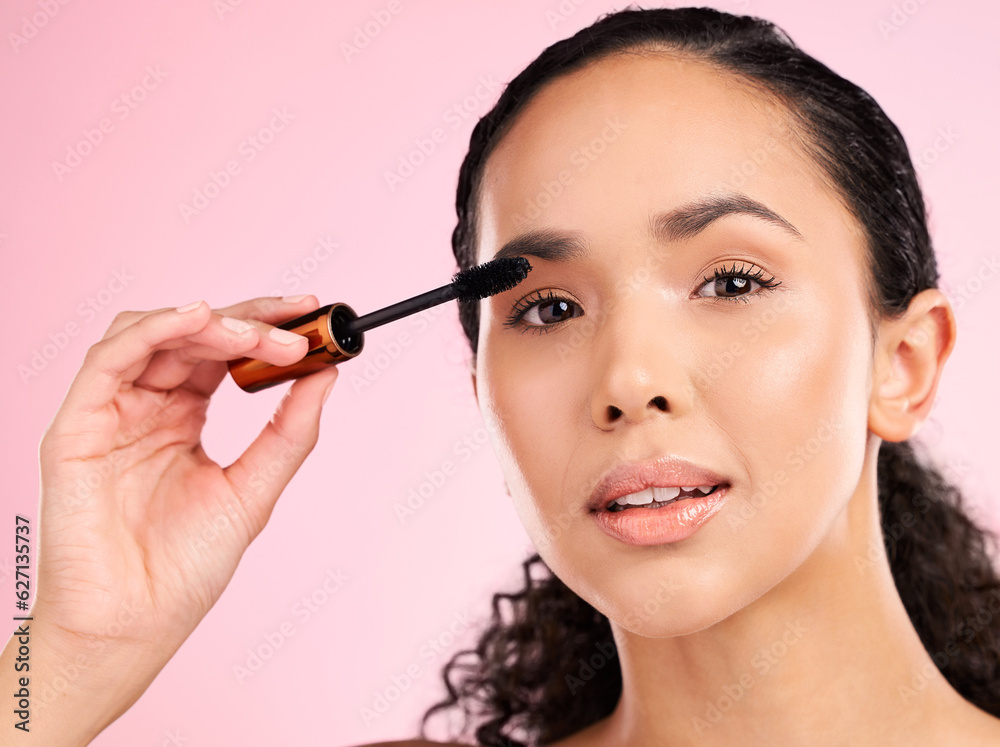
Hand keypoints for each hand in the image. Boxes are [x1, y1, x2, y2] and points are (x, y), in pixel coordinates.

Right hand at [32, 296, 339, 665]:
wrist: (137, 623)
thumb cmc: (185, 568)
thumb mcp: (253, 489)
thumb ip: (288, 432)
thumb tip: (326, 376)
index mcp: (183, 418)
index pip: (222, 352)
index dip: (264, 327)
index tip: (310, 313)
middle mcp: (147, 406)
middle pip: (193, 335)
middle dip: (249, 322)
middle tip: (295, 327)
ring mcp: (111, 412)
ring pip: (153, 334)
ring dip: (209, 323)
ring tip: (256, 336)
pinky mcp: (78, 424)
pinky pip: (110, 359)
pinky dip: (155, 329)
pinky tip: (198, 320)